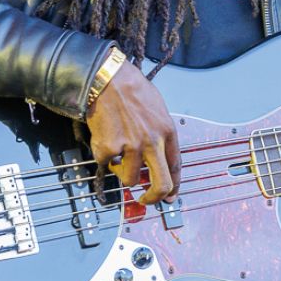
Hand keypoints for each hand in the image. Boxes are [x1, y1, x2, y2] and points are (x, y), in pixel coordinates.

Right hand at [86, 60, 180, 204]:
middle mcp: (153, 142)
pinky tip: (104, 138)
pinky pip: (106, 165)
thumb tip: (157, 156)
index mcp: (167, 132)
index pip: (176, 166)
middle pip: (161, 184)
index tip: (170, 196)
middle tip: (146, 200)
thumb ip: (159, 133)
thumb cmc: (132, 90)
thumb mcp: (157, 109)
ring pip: (130, 180)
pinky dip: (104, 157)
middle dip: (155, 198)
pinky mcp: (109, 149)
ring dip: (122, 173)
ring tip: (118, 154)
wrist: (107, 80)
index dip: (174, 186)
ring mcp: (131, 147)